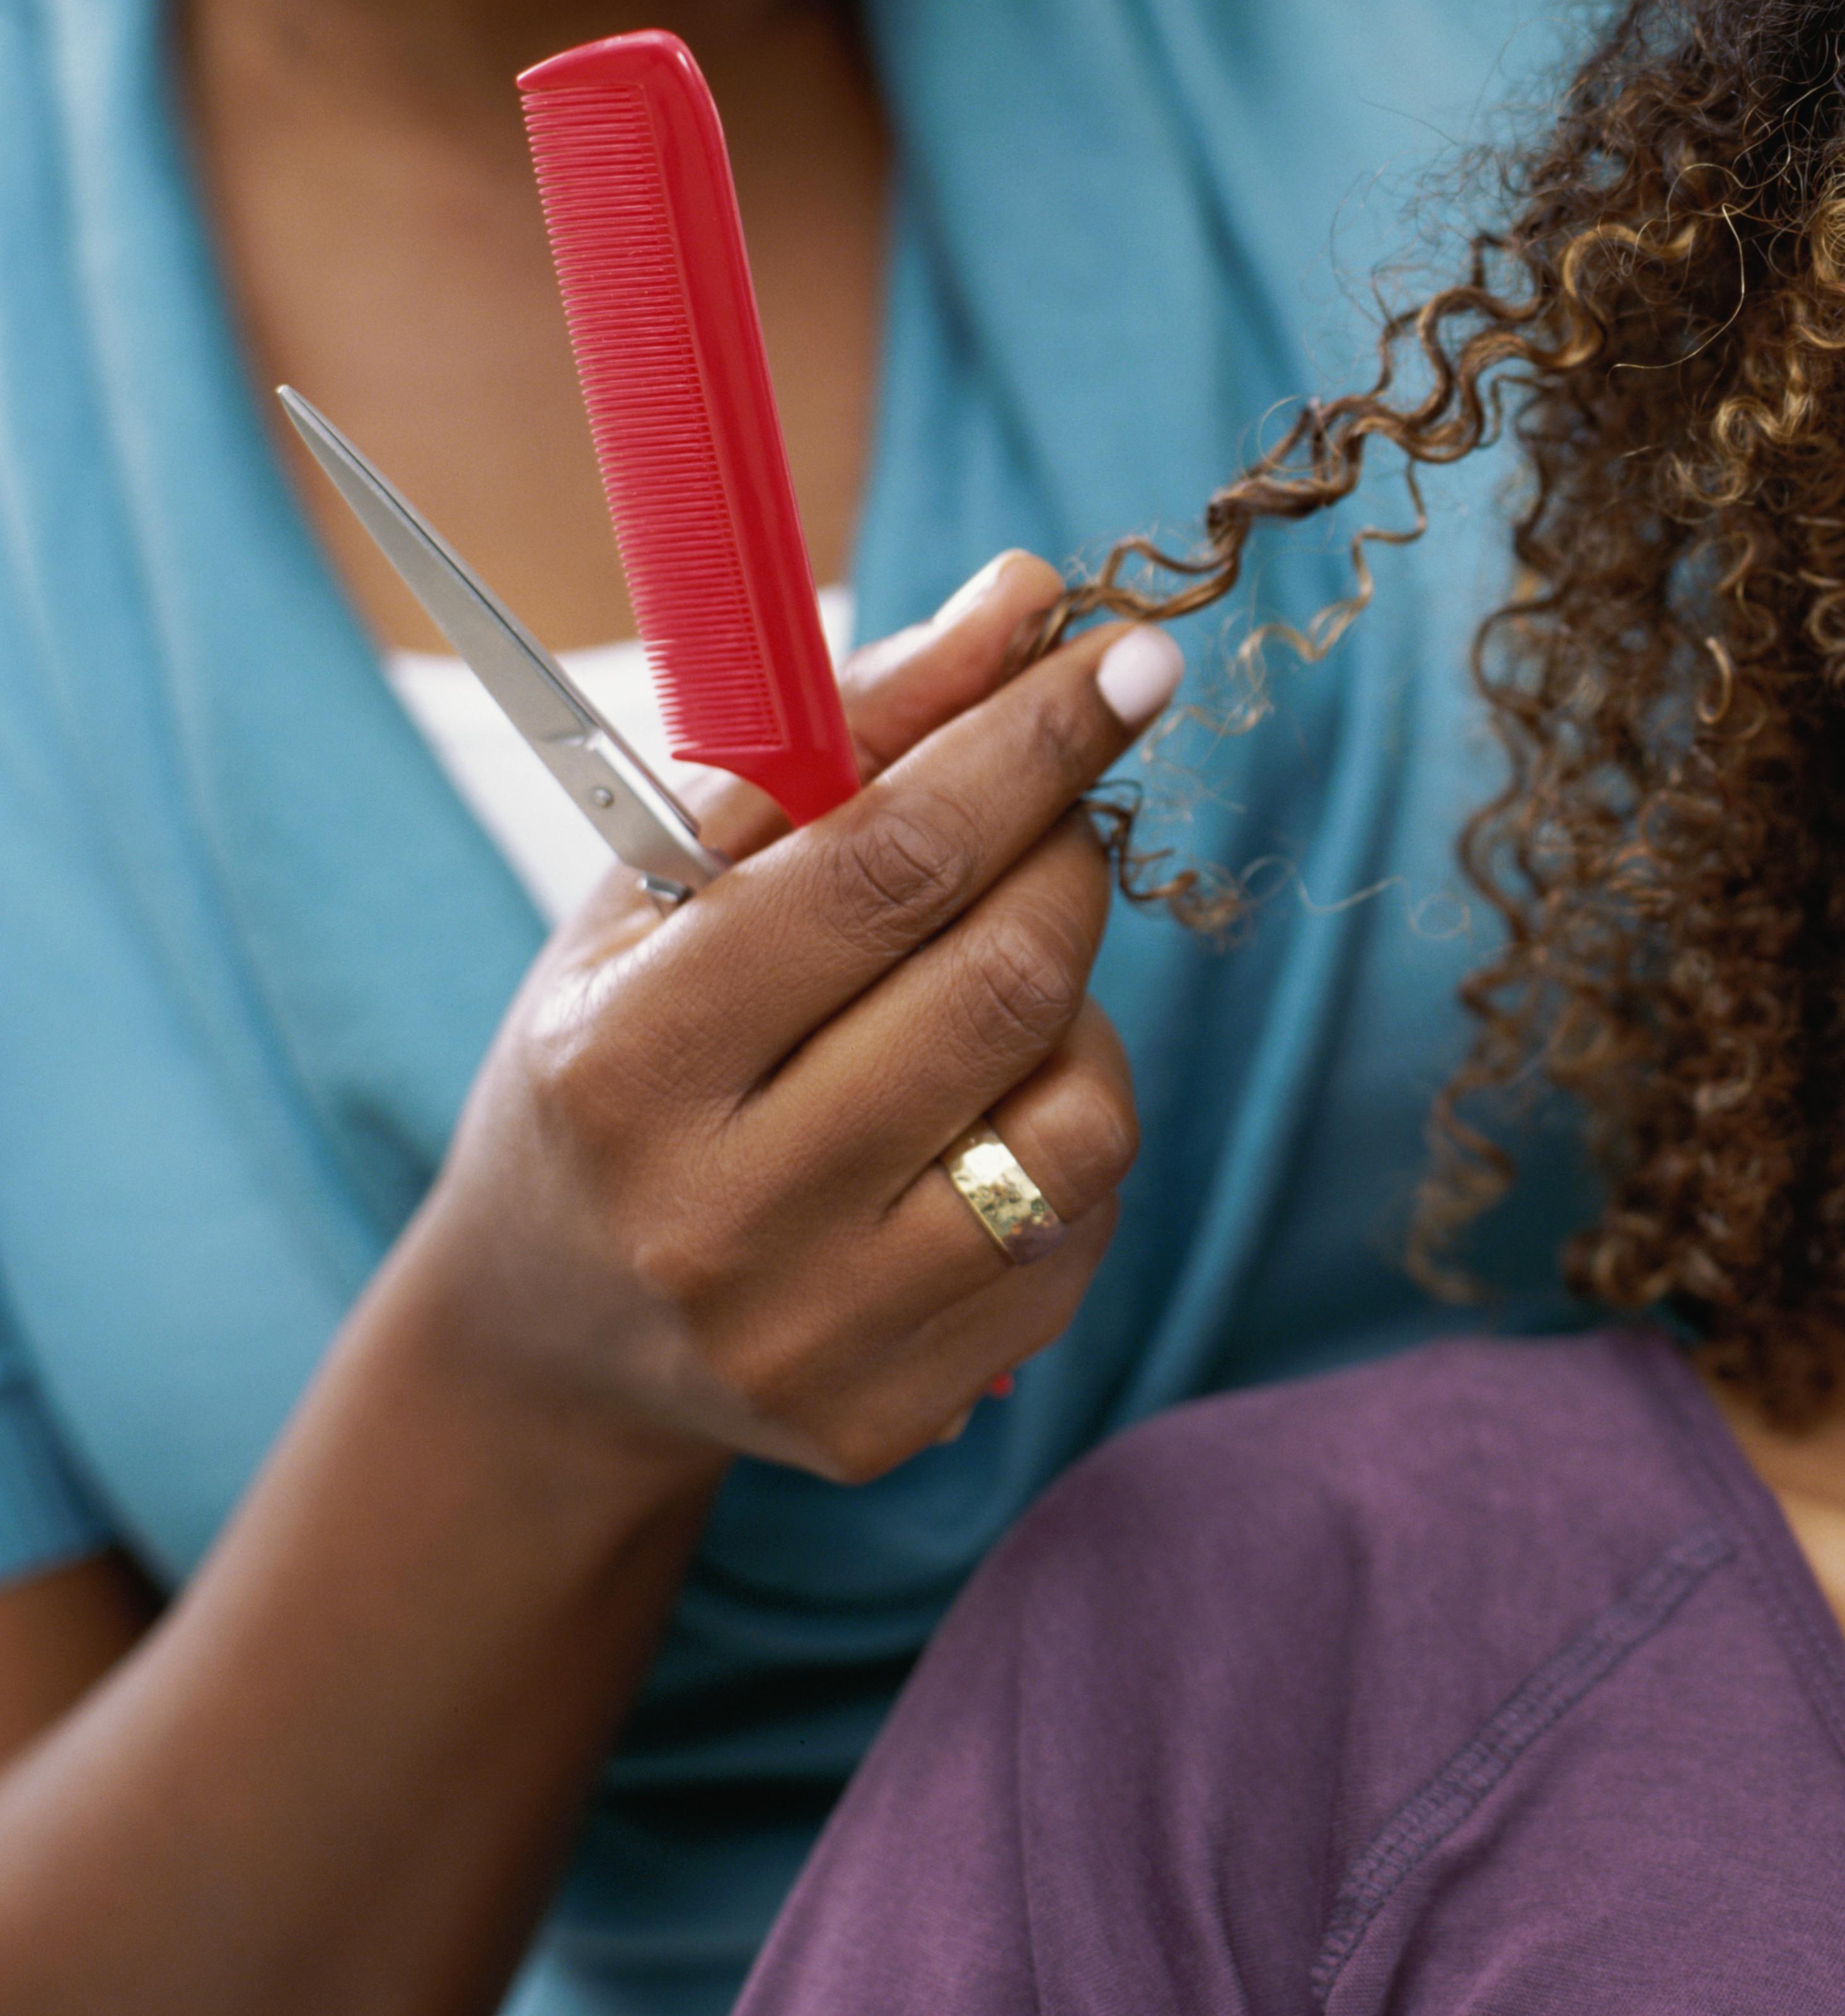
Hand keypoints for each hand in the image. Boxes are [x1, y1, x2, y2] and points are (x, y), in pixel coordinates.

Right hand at [386, 552, 1176, 1494]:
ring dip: (1080, 1014)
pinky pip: (1083, 1229)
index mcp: (627, 1059)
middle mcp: (711, 1217)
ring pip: (1079, 1119)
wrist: (549, 1336)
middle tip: (1059, 810)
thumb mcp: (669, 882)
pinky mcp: (889, 1418)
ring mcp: (808, 1338)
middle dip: (1067, 855)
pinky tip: (980, 1120)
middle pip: (1005, 984)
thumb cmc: (624, 1052)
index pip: (886, 867)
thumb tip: (1025, 597)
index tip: (1125, 654)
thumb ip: (842, 730)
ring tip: (996, 990)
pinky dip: (1066, 1137)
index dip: (1027, 745)